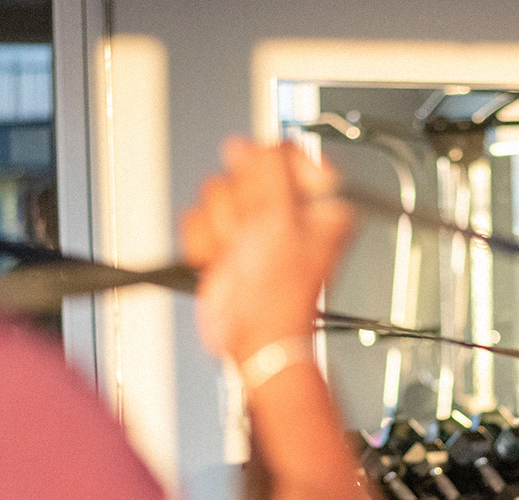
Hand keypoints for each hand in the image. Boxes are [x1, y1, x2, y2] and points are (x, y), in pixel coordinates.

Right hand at [180, 139, 352, 362]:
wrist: (255, 337)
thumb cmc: (282, 293)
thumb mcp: (282, 218)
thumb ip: (269, 169)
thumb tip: (249, 144)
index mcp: (320, 199)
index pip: (286, 151)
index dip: (268, 170)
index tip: (269, 197)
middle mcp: (288, 208)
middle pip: (246, 168)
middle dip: (243, 205)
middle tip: (258, 234)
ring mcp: (253, 224)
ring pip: (217, 192)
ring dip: (223, 227)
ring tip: (242, 253)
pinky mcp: (224, 240)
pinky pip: (197, 217)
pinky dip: (204, 241)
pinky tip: (222, 261)